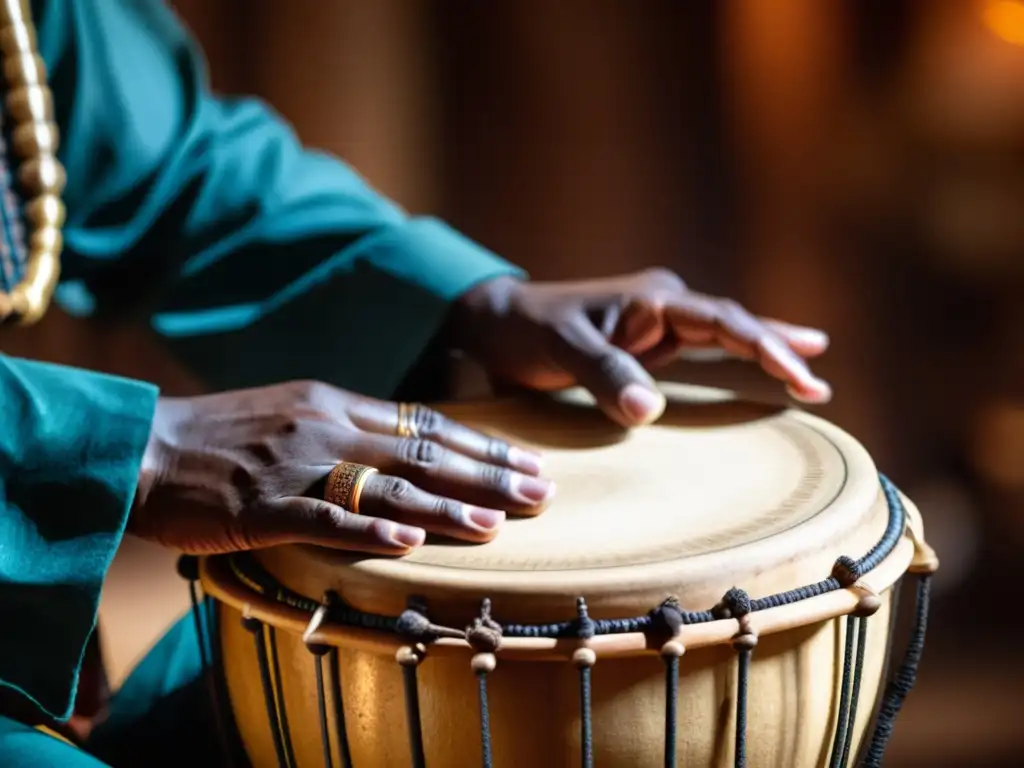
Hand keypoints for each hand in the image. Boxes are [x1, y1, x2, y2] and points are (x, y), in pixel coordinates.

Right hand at [130, 381, 551, 555]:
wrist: (144, 447)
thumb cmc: (224, 436)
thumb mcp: (296, 413)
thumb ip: (351, 428)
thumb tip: (411, 447)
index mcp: (337, 403)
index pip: (428, 424)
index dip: (484, 445)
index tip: (531, 461)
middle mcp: (327, 427)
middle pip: (423, 453)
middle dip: (488, 474)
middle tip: (542, 492)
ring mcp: (296, 465)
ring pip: (386, 485)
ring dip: (446, 504)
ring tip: (497, 522)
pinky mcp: (262, 504)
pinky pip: (323, 517)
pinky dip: (368, 529)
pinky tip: (409, 541)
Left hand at [449, 270, 830, 426]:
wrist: (496, 326)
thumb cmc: (526, 331)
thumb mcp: (561, 348)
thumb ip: (604, 373)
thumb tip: (652, 409)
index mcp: (652, 300)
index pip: (721, 320)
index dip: (763, 345)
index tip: (798, 372)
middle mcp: (663, 307)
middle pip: (736, 325)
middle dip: (778, 351)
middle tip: (819, 384)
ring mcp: (658, 326)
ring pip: (727, 335)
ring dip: (768, 350)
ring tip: (814, 366)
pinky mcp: (649, 347)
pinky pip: (704, 353)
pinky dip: (735, 359)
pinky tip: (762, 365)